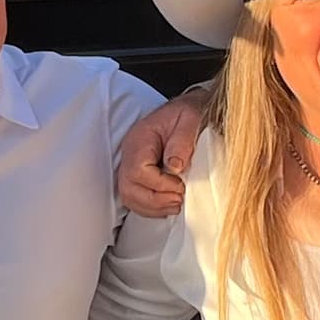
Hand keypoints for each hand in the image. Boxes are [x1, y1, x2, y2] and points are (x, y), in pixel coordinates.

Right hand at [115, 94, 207, 217]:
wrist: (186, 111)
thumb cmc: (188, 114)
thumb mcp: (191, 119)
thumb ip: (183, 140)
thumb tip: (175, 167)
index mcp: (140, 139)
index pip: (138, 171)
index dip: (160, 184)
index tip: (181, 185)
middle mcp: (130, 153)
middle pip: (128, 188)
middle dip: (155, 201)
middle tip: (179, 199)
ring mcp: (131, 165)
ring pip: (129, 197)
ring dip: (153, 207)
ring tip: (176, 204)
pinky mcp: (138, 175)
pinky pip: (135, 199)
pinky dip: (151, 208)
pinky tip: (168, 204)